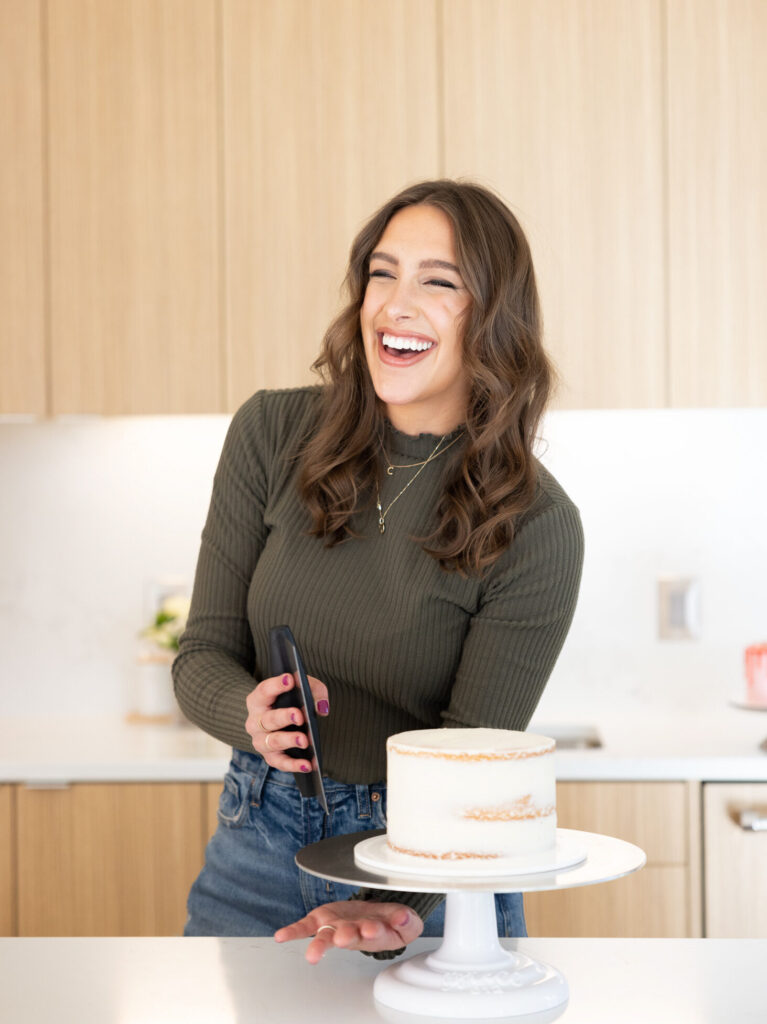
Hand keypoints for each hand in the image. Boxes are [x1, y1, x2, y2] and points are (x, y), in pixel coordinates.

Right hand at [245, 673, 328, 772]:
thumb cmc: (290, 700)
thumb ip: (313, 690)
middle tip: (300, 716)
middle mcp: (254, 722)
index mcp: (258, 700)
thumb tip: (321, 707)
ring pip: (272, 742)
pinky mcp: (270, 757)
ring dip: (288, 741)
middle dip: (284, 717)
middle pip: (267, 719)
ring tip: (305, 741)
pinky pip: (280, 763)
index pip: (264, 690)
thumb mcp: (301, 688)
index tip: (290, 679)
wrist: (280, 720)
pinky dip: (293, 765)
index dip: (276, 685)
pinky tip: (309, 764)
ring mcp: (260, 741)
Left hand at [274, 900, 422, 963]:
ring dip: (321, 943)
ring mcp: (335, 927)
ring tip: (314, 954)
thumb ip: (408, 921)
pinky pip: (305, 926)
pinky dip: (293, 931)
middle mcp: (353, 933)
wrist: (376, 917)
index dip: (374, 931)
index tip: (374, 928)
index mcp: (375, 934)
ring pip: (327, 936)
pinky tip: (281, 937)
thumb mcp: (407, 921)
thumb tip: (404, 917)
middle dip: (346, 937)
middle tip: (344, 938)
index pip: (375, 934)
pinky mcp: (322, 919)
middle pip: (348, 937)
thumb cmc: (390, 922)